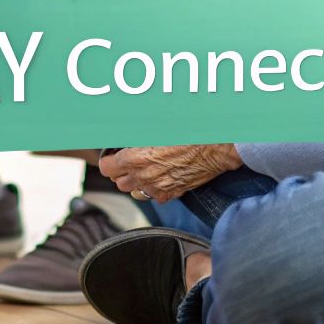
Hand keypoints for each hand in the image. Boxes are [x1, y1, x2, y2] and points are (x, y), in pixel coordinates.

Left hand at [99, 144, 241, 203]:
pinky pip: (153, 195)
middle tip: (129, 160)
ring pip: (134, 191)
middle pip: (119, 182)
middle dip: (121, 171)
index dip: (109, 161)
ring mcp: (157, 188)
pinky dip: (153, 188)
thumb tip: (125, 141)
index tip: (113, 156)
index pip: (107, 168)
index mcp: (137, 158)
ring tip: (144, 168)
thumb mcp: (158, 128)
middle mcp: (144, 176)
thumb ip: (136, 138)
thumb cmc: (190, 133)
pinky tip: (160, 175)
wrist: (216, 147)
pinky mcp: (171, 194)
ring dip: (135, 181)